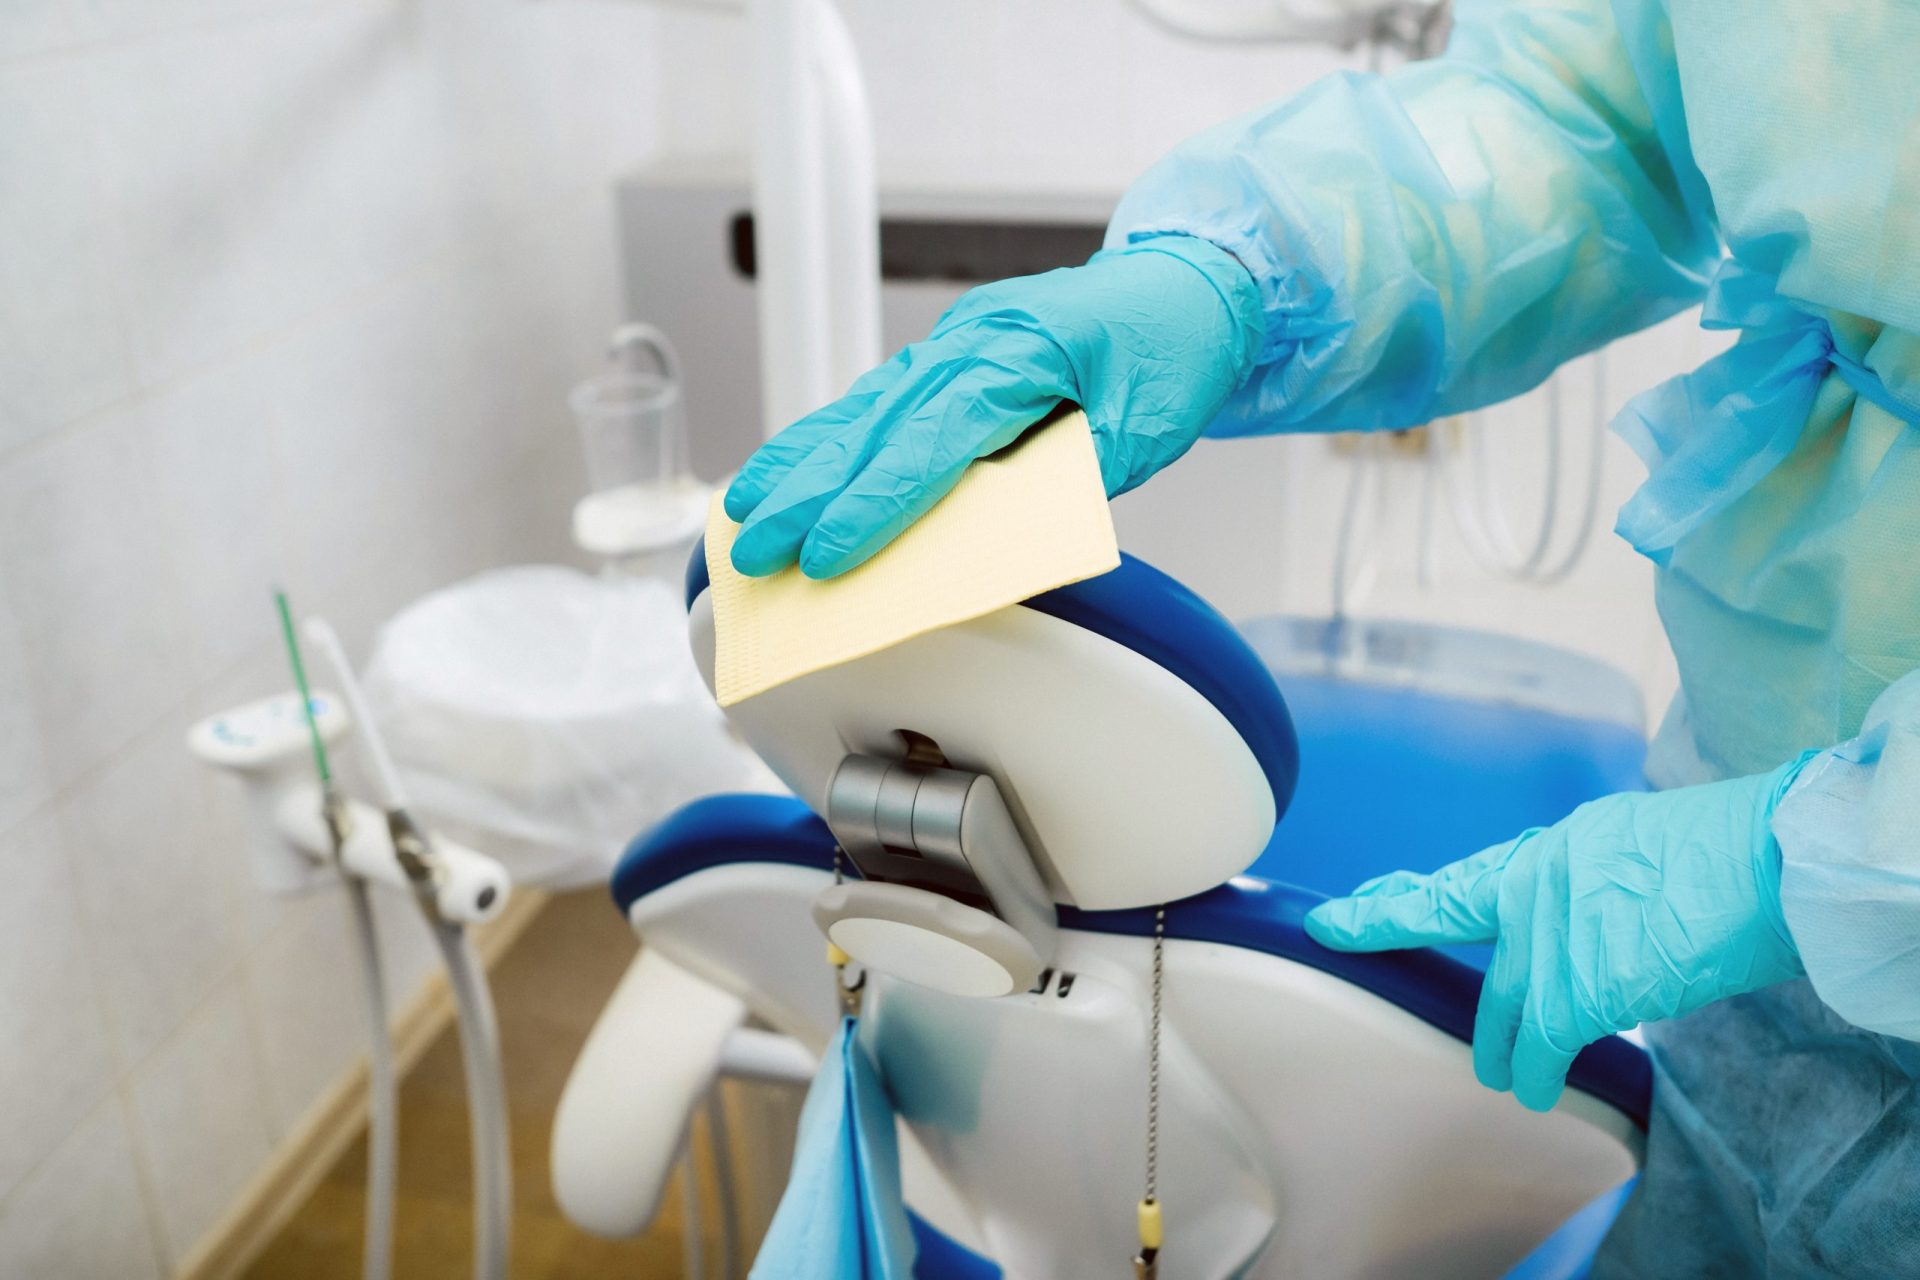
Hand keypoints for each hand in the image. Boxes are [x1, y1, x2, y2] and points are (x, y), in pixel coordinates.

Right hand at [723, 235, 1262, 577]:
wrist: (1192, 284)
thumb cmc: (1174, 351)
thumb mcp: (1142, 431)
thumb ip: (1065, 483)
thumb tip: (993, 542)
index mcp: (1021, 351)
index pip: (932, 443)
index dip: (873, 506)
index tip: (825, 555)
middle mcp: (973, 339)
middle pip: (876, 426)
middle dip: (809, 495)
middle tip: (755, 550)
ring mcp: (955, 342)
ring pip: (863, 409)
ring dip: (800, 465)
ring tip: (745, 511)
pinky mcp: (950, 356)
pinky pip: (879, 401)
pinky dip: (830, 440)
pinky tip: (789, 470)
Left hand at [1305, 759, 1813, 1110]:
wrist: (1765, 861)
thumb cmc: (1726, 855)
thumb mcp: (1634, 842)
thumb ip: (1588, 876)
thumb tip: (1582, 905)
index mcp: (1551, 851)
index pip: (1458, 879)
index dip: (1396, 899)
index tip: (1340, 910)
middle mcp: (1534, 886)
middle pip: (1449, 921)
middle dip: (1395, 930)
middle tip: (1350, 935)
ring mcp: (1547, 938)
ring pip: (1502, 1006)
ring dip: (1501, 1046)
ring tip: (1503, 1073)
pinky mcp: (1575, 991)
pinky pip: (1539, 1046)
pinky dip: (1537, 1072)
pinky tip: (1535, 1087)